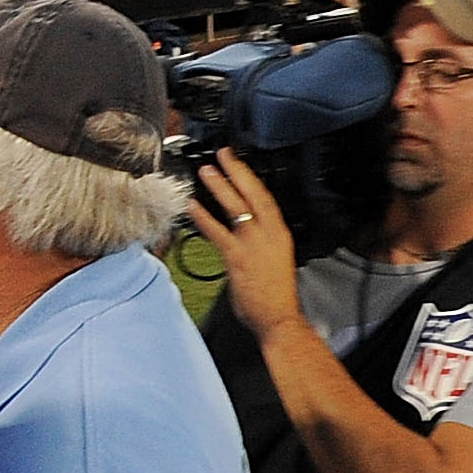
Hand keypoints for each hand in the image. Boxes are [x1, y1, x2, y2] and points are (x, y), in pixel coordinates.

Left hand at [184, 152, 301, 330]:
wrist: (279, 318)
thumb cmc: (276, 294)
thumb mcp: (276, 258)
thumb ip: (260, 242)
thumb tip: (244, 233)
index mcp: (280, 234)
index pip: (266, 198)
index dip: (252, 178)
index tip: (239, 163)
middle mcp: (269, 234)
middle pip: (254, 194)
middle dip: (238, 171)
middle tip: (223, 154)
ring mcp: (253, 244)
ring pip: (236, 208)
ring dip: (220, 187)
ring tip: (205, 171)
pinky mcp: (237, 257)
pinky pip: (217, 232)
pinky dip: (203, 217)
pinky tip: (192, 206)